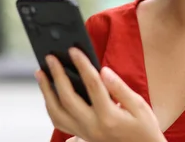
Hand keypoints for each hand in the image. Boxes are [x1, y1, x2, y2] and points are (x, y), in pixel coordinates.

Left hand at [36, 47, 165, 141]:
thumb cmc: (143, 128)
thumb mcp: (139, 106)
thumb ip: (120, 89)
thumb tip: (104, 71)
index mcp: (109, 117)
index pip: (92, 85)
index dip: (82, 64)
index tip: (74, 50)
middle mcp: (93, 126)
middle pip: (68, 99)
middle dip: (57, 75)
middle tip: (50, 58)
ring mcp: (84, 133)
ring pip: (57, 113)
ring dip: (46, 92)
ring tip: (41, 73)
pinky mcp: (81, 136)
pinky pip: (58, 121)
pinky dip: (50, 105)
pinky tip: (48, 92)